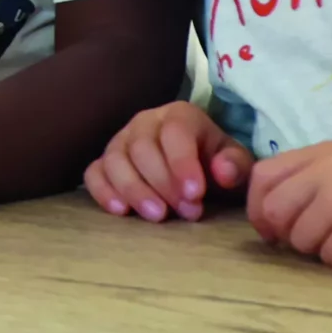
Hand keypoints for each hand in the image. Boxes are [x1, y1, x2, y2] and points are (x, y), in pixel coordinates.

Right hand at [85, 101, 251, 222]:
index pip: (175, 132)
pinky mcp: (104, 163)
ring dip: (134, 189)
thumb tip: (222, 171)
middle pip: (142, 147)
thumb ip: (235, 165)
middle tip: (187, 213)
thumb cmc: (216, 165)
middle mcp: (145, 122)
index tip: (196, 194)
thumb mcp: (237, 164)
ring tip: (157, 216)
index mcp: (179, 116)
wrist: (198, 169)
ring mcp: (120, 141)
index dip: (183, 163)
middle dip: (164, 183)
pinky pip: (94, 173)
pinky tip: (120, 211)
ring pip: (115, 159)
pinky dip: (102, 191)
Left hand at [245, 141, 331, 269]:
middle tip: (319, 243)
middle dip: (287, 236)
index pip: (263, 176)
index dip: (259, 208)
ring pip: (299, 239)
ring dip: (321, 251)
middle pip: (274, 210)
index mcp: (326, 152)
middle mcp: (331, 168)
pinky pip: (330, 258)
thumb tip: (268, 215)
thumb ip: (314, 182)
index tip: (273, 231)